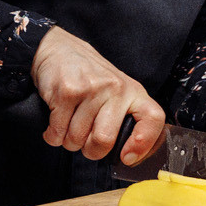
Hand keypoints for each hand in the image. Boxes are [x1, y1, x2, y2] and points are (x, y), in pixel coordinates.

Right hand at [32, 28, 165, 162]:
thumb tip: (127, 157)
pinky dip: (52, 134)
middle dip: (90, 151)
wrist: (58, 48)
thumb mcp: (115, 90)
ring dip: (68, 140)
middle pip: (104, 141)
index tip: (127, 157)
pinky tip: (55, 120)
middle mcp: (116, 89)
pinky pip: (58, 132)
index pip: (153, 118)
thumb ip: (123, 117)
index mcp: (133, 91)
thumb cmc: (88, 76)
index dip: (143, 143)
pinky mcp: (68, 91)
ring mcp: (91, 89)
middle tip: (84, 140)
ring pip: (76, 140)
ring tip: (68, 122)